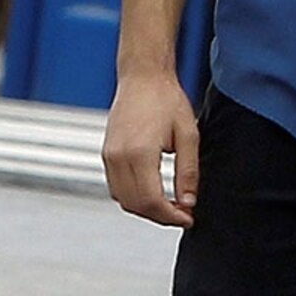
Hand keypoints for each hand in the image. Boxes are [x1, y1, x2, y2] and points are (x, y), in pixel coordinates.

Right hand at [103, 71, 200, 227]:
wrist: (143, 77)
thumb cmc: (166, 99)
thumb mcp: (188, 135)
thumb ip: (188, 172)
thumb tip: (188, 202)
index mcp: (139, 153)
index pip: (151, 201)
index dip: (171, 216)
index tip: (188, 219)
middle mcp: (118, 157)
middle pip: (135, 205)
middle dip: (160, 216)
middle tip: (183, 214)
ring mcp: (108, 156)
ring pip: (122, 199)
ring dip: (145, 209)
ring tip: (171, 205)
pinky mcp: (106, 153)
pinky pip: (116, 186)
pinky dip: (133, 197)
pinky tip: (154, 192)